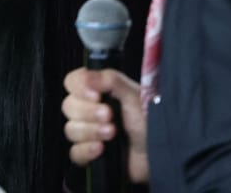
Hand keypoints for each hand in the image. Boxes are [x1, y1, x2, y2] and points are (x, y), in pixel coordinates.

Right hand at [62, 67, 148, 183]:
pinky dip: (86, 150)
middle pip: (68, 106)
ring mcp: (89, 133)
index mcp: (98, 91)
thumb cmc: (151, 120)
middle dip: (88, 112)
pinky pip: (75, 153)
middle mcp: (89, 110)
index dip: (78, 88)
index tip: (95, 95)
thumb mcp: (134, 95)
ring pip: (70, 129)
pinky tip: (101, 149)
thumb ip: (110, 80)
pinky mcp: (90, 155)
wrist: (162, 153)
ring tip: (112, 133)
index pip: (71, 82)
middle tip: (109, 115)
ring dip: (90, 131)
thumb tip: (86, 76)